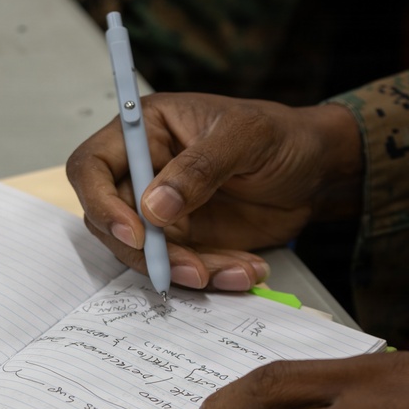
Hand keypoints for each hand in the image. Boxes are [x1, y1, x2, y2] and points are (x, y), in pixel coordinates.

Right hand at [66, 92, 361, 290]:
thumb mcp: (245, 137)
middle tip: (192, 267)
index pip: (91, 167)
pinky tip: (244, 270)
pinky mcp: (185, 240)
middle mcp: (142, 172)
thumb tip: (153, 208)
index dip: (101, 202)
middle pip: (110, 222)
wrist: (317, 170)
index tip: (135, 231)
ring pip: (144, 254)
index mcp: (145, 131)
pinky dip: (210, 276)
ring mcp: (161, 211)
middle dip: (147, 251)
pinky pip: (180, 267)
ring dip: (183, 270)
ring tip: (233, 270)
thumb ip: (199, 168)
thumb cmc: (280, 136)